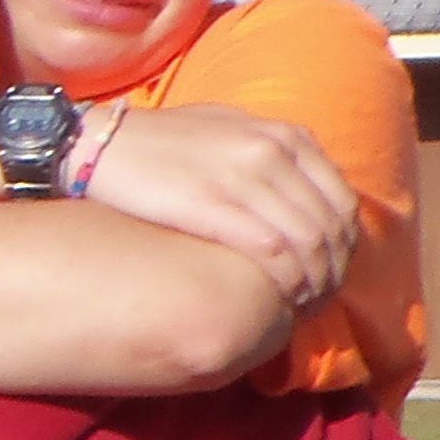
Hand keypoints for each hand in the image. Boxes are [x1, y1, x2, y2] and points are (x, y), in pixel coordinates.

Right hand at [75, 106, 359, 311]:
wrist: (95, 143)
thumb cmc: (158, 144)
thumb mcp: (228, 132)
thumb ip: (271, 154)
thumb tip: (301, 196)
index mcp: (285, 136)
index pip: (342, 202)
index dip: (344, 248)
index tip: (330, 276)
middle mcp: (273, 151)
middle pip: (329, 227)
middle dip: (332, 273)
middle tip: (318, 303)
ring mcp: (244, 176)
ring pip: (308, 242)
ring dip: (312, 284)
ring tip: (299, 308)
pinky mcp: (212, 204)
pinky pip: (272, 251)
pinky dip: (283, 281)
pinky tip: (275, 301)